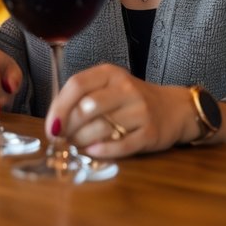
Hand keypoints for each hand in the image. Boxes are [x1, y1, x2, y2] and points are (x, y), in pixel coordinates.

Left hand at [46, 64, 195, 157]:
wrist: (174, 108)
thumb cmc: (131, 100)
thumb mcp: (108, 87)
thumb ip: (82, 97)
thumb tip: (55, 122)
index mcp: (110, 73)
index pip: (77, 84)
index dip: (59, 107)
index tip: (51, 126)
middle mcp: (125, 88)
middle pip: (87, 107)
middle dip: (69, 127)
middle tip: (63, 138)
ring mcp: (140, 110)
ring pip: (102, 127)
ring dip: (83, 140)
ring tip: (78, 144)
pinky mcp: (150, 132)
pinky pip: (120, 144)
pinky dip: (102, 150)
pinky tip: (93, 151)